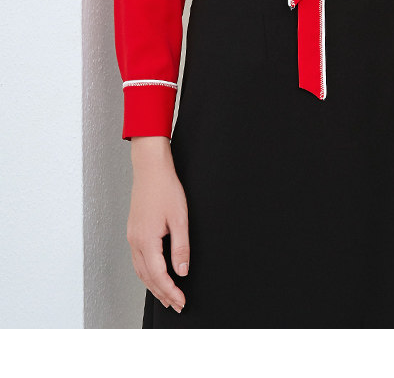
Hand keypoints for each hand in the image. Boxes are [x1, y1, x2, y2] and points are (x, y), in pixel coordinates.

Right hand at [126, 137, 189, 313]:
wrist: (150, 168)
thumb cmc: (165, 188)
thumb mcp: (179, 219)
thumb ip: (181, 248)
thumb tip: (182, 272)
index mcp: (146, 240)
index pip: (158, 276)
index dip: (170, 291)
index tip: (181, 301)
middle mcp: (135, 242)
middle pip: (147, 277)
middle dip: (162, 293)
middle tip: (175, 305)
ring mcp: (132, 237)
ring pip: (140, 270)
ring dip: (153, 286)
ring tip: (166, 296)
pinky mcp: (133, 231)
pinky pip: (138, 260)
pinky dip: (146, 273)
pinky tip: (154, 274)